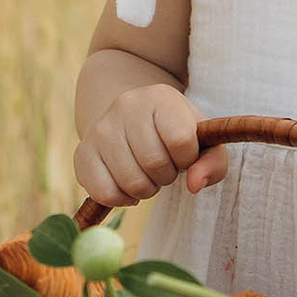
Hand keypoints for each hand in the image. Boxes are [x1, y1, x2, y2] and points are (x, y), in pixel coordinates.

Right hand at [74, 85, 228, 207]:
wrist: (130, 119)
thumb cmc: (173, 134)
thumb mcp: (202, 141)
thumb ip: (213, 163)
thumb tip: (195, 185)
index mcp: (161, 97)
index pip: (181, 140)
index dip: (187, 158)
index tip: (183, 154)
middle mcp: (127, 106)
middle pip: (155, 163)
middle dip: (166, 176)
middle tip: (162, 166)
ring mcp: (101, 128)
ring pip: (131, 182)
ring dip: (145, 189)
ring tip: (145, 173)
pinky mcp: (82, 153)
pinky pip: (104, 193)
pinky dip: (121, 199)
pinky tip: (126, 186)